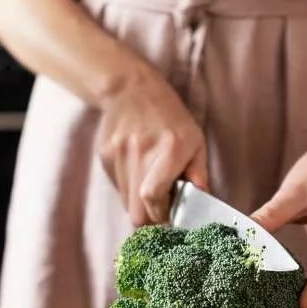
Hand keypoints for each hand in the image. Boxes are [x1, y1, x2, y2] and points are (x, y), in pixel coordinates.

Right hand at [95, 74, 208, 226]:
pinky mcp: (104, 156)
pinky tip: (137, 170)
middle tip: (160, 211)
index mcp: (169, 148)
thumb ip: (199, 173)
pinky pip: (117, 187)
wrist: (131, 89)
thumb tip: (201, 201)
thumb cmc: (170, 117)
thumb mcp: (195, 139)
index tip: (169, 218)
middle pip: (136, 211)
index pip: (154, 197)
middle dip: (149, 218)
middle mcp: (141, 152)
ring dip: (138, 204)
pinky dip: (128, 188)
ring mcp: (118, 154)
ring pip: (125, 203)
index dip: (161, 216)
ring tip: (150, 185)